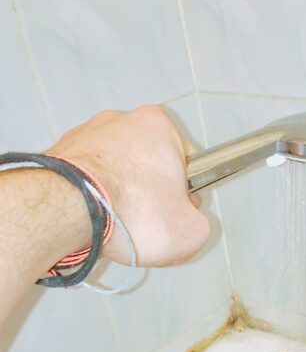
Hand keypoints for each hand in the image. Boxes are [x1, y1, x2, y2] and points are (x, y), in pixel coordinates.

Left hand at [49, 105, 209, 266]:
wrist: (70, 212)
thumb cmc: (132, 212)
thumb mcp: (191, 232)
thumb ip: (198, 224)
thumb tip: (185, 223)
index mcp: (159, 125)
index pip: (184, 163)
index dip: (183, 195)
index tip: (174, 213)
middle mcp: (121, 119)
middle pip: (147, 165)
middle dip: (148, 193)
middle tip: (145, 223)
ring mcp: (87, 132)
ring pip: (115, 171)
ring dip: (119, 194)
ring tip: (116, 224)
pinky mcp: (61, 152)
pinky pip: (87, 178)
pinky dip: (93, 197)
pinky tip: (94, 218)